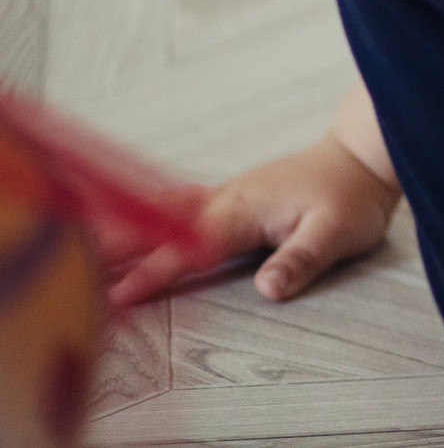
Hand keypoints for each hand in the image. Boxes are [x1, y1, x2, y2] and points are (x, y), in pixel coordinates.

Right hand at [108, 96, 401, 305]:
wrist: (363, 155)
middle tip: (74, 265)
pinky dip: (146, 213)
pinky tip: (126, 220)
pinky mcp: (232, 196)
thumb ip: (301, 259)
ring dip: (125, 228)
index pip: (191, 246)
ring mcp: (227, 194)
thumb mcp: (338, 232)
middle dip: (119, 246)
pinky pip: (178, 203)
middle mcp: (228, 198)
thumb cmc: (352, 196)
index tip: (122, 294)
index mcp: (245, 209)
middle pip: (162, 225)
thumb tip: (268, 288)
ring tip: (84, 245)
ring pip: (164, 211)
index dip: (157, 272)